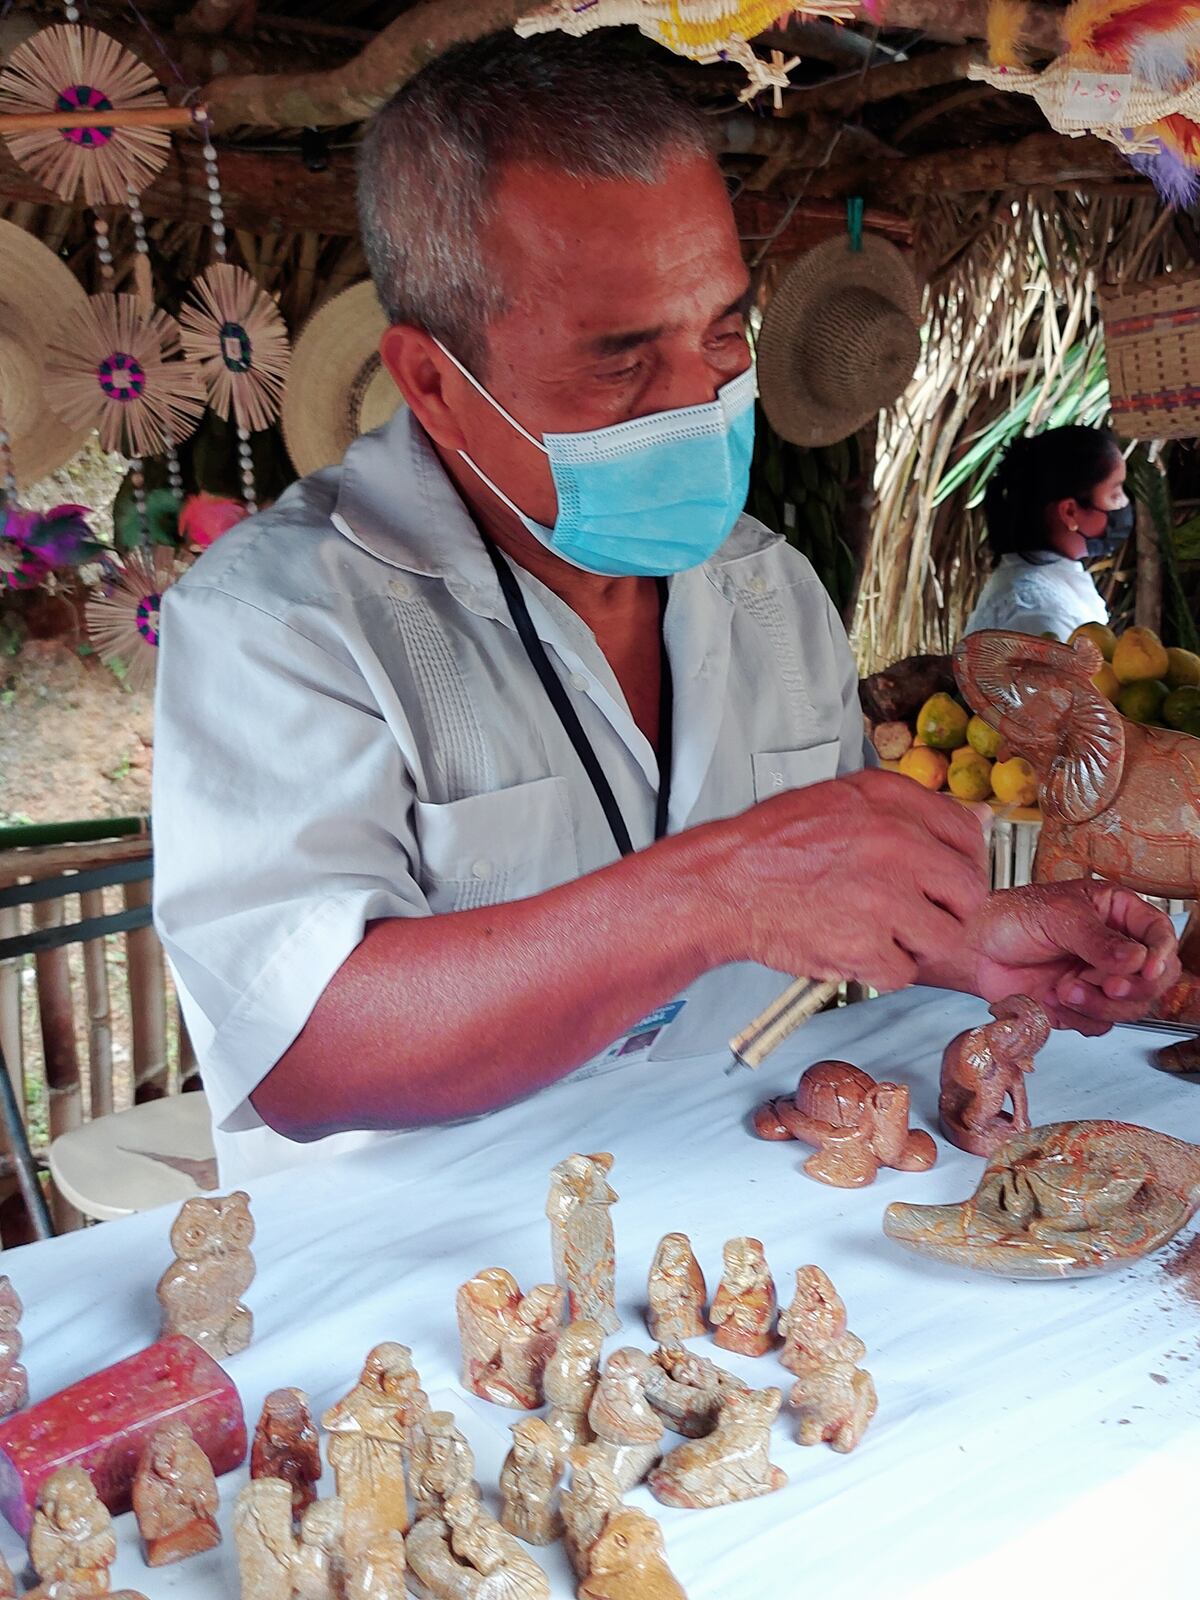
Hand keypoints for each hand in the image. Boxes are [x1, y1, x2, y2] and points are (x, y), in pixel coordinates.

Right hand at [700, 769, 989, 991]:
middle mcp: (895, 842)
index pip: (967, 834)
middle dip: (946, 910)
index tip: (944, 881)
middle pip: (967, 891)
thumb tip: (980, 819)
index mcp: (889, 800)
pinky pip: (904, 972)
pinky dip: (880, 971)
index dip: (961, 864)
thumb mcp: (841, 801)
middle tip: (914, 916)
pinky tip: (852, 950)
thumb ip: (909, 810)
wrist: (722, 884)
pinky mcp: (867, 944)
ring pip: (944, 937)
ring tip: (877, 933)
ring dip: (915, 944)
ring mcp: (884, 896)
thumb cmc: (773, 845)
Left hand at [962, 881, 1180, 1034]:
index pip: (1159, 934)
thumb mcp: (1056, 915)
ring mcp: (1099, 979)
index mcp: (1116, 913)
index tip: (1146, 968)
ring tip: (1064, 989)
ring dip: (1100, 1005)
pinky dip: (1078, 1018)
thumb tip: (1134, 960)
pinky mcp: (1080, 1006)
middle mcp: (1114, 948)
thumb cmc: (1009, 917)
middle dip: (1134, 988)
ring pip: (1130, 1007)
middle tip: (1108, 986)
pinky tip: (1051, 999)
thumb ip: (1096, 938)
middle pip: (1155, 979)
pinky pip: (1099, 1025)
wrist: (973, 949)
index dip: (1161, 954)